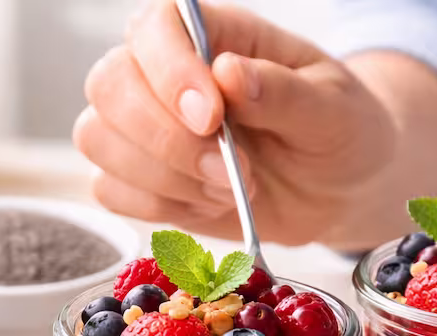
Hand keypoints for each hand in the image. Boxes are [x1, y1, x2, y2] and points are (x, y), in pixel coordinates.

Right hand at [74, 0, 401, 246]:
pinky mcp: (139, 178)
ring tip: (228, 189)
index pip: (154, 28)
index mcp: (212, 34)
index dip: (169, 71)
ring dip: (164, 178)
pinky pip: (109, 189)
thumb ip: (284, 92)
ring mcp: (142, 126)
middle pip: (110, 85)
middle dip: (166, 140)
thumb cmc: (338, 133)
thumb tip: (231, 74)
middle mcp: (162, 72)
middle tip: (229, 172)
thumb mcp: (333, 109)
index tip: (212, 118)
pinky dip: (156, 206)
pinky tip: (205, 204)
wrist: (337, 190)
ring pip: (99, 139)